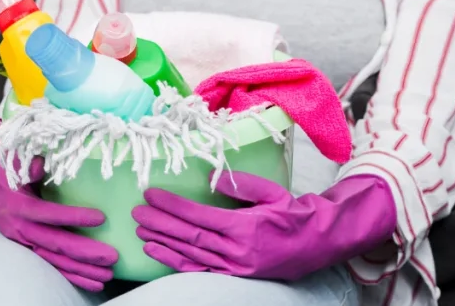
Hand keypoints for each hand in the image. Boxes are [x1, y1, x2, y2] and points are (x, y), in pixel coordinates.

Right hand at [0, 120, 118, 291]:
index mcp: (19, 207)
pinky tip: (94, 283)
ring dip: (82, 270)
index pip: (49, 214)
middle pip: (56, 244)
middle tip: (111, 257)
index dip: (74, 217)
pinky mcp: (31, 250)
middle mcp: (22, 229)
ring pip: (56, 261)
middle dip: (84, 253)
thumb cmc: (6, 171)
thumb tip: (39, 165)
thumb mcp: (11, 162)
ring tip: (107, 276)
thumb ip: (25, 164)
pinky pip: (53, 268)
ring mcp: (26, 243)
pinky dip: (73, 277)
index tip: (100, 218)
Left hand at [132, 171, 396, 280]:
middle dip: (160, 223)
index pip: (199, 216)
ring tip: (140, 232)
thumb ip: (241, 184)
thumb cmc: (293, 214)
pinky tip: (159, 253)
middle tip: (137, 212)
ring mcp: (236, 267)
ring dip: (163, 243)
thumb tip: (210, 177)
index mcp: (245, 228)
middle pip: (190, 236)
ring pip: (191, 255)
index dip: (172, 206)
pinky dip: (177, 262)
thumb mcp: (271, 192)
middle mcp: (238, 251)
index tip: (151, 194)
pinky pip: (200, 270)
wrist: (317, 243)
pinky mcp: (236, 276)